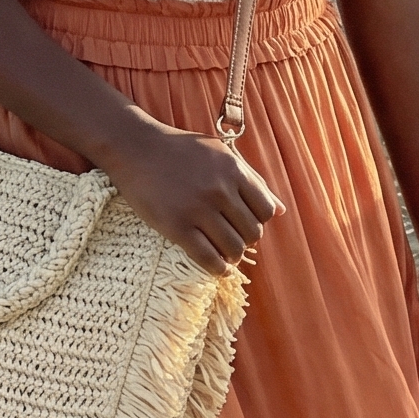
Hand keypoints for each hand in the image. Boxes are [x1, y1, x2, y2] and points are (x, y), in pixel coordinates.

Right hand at [105, 118, 281, 275]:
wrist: (136, 148)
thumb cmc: (181, 149)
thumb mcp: (221, 154)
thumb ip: (253, 180)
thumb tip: (283, 210)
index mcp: (233, 170)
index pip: (266, 210)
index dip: (258, 220)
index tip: (244, 222)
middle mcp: (219, 190)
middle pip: (252, 232)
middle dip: (245, 239)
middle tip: (232, 239)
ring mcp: (198, 209)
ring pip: (234, 248)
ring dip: (232, 256)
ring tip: (225, 254)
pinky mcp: (176, 226)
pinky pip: (207, 258)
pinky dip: (217, 269)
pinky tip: (217, 268)